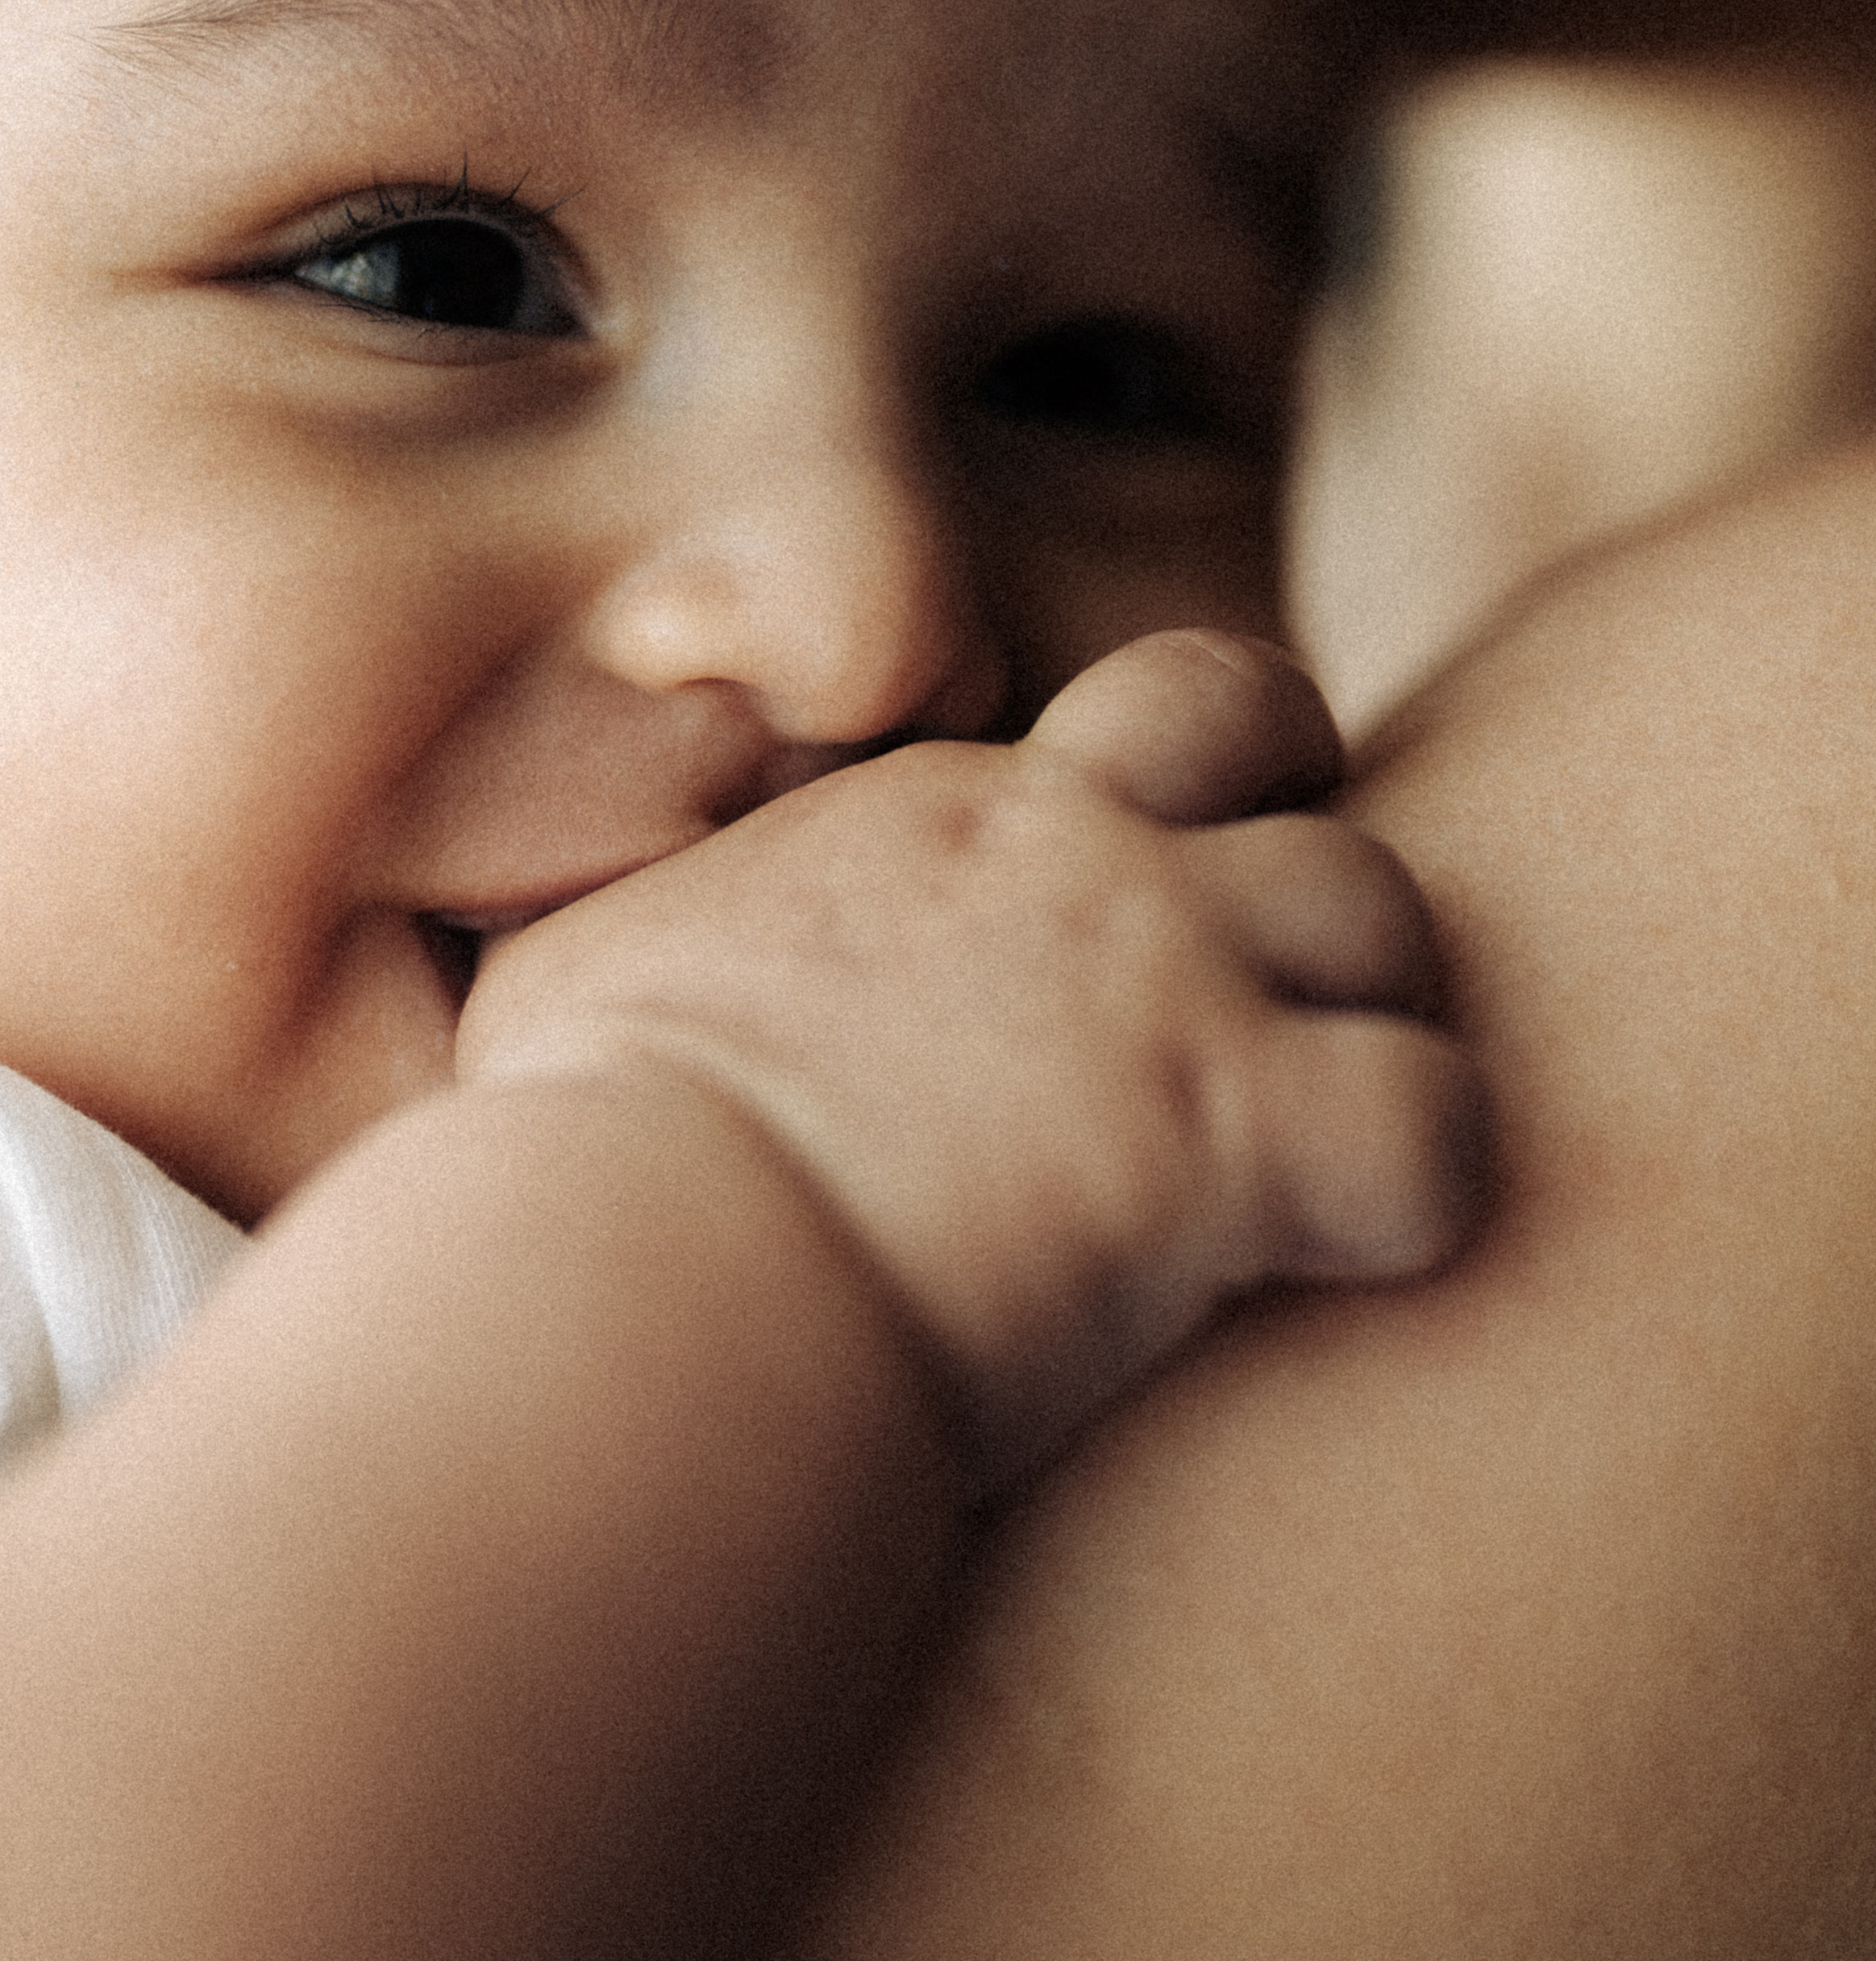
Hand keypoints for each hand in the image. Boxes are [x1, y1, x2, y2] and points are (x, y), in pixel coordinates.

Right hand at [458, 631, 1484, 1492]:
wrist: (653, 1261)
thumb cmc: (580, 1150)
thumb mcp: (567, 981)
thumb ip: (615, 929)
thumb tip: (538, 943)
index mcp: (935, 812)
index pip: (1124, 720)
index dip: (1174, 789)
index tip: (1145, 903)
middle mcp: (1074, 847)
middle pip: (1279, 718)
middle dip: (1312, 807)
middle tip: (1293, 953)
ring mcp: (1170, 973)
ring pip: (1393, 908)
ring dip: (1386, 1007)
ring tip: (1325, 1127)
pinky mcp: (1236, 1134)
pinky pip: (1441, 1125)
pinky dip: (1427, 1182)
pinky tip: (1356, 1247)